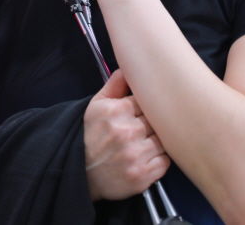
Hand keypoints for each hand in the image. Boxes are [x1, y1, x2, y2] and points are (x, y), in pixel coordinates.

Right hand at [84, 69, 169, 200]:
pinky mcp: (143, 175)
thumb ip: (114, 86)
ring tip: (142, 146)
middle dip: (150, 125)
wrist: (79, 173)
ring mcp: (136, 155)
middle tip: (141, 131)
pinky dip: (159, 160)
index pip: (147, 101)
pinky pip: (165, 161)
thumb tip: (128, 69)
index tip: (139, 114)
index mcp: (116, 111)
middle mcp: (127, 131)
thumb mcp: (95, 106)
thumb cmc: (88, 136)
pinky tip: (145, 159)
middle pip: (156, 120)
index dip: (144, 108)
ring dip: (156, 143)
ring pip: (163, 140)